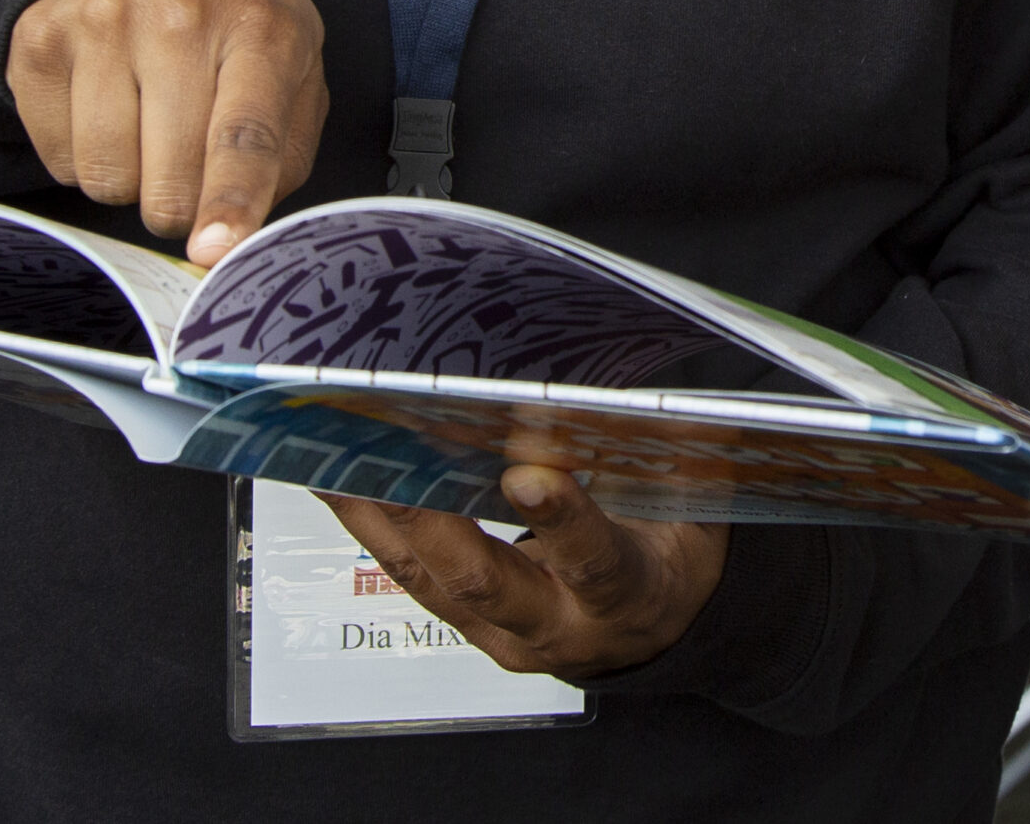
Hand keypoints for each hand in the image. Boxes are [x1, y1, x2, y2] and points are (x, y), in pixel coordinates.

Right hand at [7, 0, 328, 264]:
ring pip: (107, 177)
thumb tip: (241, 228)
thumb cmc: (229, 25)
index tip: (215, 249)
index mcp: (261, 28)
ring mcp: (104, 25)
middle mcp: (181, 18)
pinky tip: (104, 109)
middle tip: (185, 167)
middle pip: (170, 179)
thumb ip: (284, 148)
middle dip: (179, 203)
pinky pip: (58, 159)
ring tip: (146, 129)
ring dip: (128, 181)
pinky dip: (81, 157)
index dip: (231, 200)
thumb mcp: (290, 63)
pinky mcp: (42, 43)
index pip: (245, 132)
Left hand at [321, 467, 727, 679]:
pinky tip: (345, 485)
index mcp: (627, 593)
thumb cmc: (675, 550)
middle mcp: (557, 628)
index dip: (561, 521)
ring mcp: (505, 636)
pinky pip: (417, 580)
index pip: (594, 562)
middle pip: (485, 584)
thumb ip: (657, 459)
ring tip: (336, 459)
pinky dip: (379, 529)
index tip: (525, 472)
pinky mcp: (471, 629)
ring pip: (432, 582)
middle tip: (391, 460)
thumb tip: (608, 394)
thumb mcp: (692, 506)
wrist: (658, 632)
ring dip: (382, 521)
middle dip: (433, 523)